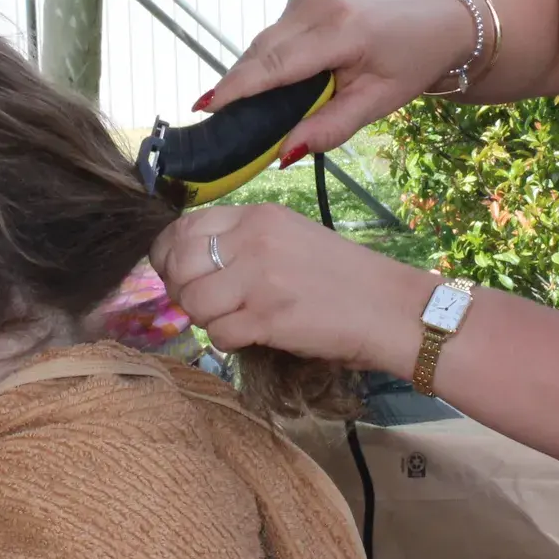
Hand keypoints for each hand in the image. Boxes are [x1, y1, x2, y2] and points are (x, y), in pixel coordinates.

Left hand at [153, 205, 429, 374]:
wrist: (390, 308)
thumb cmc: (343, 277)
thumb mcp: (291, 237)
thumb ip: (244, 241)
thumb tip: (191, 261)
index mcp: (259, 216)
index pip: (185, 227)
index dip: (168, 255)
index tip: (176, 273)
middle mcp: (255, 240)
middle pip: (179, 264)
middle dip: (182, 290)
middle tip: (203, 304)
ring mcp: (260, 279)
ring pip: (194, 301)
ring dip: (206, 319)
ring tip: (232, 321)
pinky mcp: (268, 318)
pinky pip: (219, 334)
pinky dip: (227, 342)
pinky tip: (251, 336)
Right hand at [198, 0, 479, 158]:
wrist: (440, 13)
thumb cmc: (414, 61)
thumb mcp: (380, 102)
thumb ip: (331, 127)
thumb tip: (283, 154)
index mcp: (343, 31)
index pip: (276, 65)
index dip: (238, 87)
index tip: (204, 107)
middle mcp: (320, 3)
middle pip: (262, 52)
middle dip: (240, 86)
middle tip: (219, 121)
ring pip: (265, 41)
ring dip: (255, 72)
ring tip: (251, 106)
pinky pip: (277, 31)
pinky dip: (272, 56)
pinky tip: (280, 78)